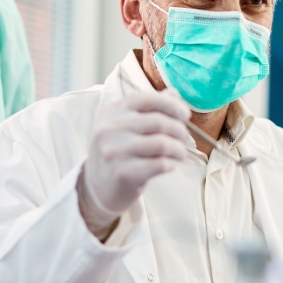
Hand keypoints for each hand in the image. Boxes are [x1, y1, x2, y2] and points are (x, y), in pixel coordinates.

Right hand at [78, 88, 190, 235]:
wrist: (97, 188)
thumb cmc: (118, 153)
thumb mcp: (125, 126)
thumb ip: (149, 109)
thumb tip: (174, 94)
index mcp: (112, 112)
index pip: (147, 98)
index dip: (171, 105)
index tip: (185, 115)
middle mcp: (110, 129)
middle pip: (158, 121)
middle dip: (179, 130)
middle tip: (185, 139)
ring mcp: (114, 151)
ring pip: (162, 143)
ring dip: (178, 149)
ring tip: (181, 153)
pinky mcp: (123, 173)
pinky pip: (160, 164)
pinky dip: (171, 163)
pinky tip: (170, 165)